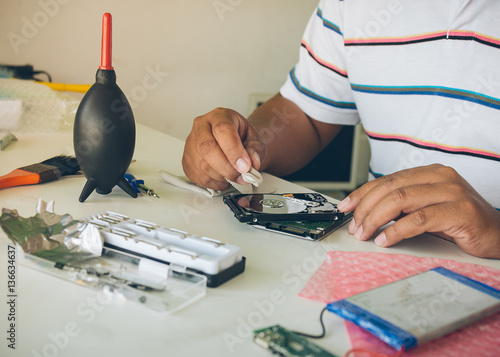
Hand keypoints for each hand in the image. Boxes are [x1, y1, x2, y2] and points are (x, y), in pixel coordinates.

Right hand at [182, 108, 264, 189]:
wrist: (235, 140)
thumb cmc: (242, 137)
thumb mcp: (255, 139)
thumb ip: (255, 150)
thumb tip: (252, 164)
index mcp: (219, 116)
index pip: (222, 131)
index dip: (234, 151)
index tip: (245, 167)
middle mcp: (201, 126)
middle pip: (207, 148)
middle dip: (227, 168)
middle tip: (242, 177)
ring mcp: (190, 143)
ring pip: (202, 165)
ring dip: (222, 177)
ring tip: (235, 176)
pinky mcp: (186, 160)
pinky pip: (198, 177)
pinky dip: (214, 183)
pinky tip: (224, 178)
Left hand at [337, 164, 499, 258]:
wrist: (498, 235)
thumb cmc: (459, 223)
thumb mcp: (426, 208)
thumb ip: (403, 205)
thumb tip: (366, 213)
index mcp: (429, 172)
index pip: (387, 180)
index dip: (362, 193)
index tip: (344, 207)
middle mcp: (440, 176)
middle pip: (390, 188)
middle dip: (365, 208)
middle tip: (354, 227)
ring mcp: (452, 191)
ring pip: (401, 200)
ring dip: (376, 219)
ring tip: (365, 234)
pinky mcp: (461, 211)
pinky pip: (420, 219)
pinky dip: (397, 230)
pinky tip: (385, 240)